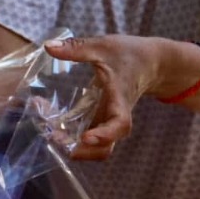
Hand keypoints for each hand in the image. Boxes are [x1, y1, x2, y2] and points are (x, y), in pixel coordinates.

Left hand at [42, 35, 160, 161]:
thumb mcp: (103, 46)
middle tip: (56, 139)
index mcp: (121, 99)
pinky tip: (52, 124)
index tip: (86, 137)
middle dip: (84, 152)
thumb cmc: (130, 54)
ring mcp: (109, 121)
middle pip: (106, 148)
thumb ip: (76, 48)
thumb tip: (48, 47)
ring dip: (77, 148)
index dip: (105, 135)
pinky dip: (73, 137)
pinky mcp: (102, 120)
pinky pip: (90, 136)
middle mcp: (116, 116)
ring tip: (52, 135)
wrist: (151, 63)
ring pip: (98, 148)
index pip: (119, 124)